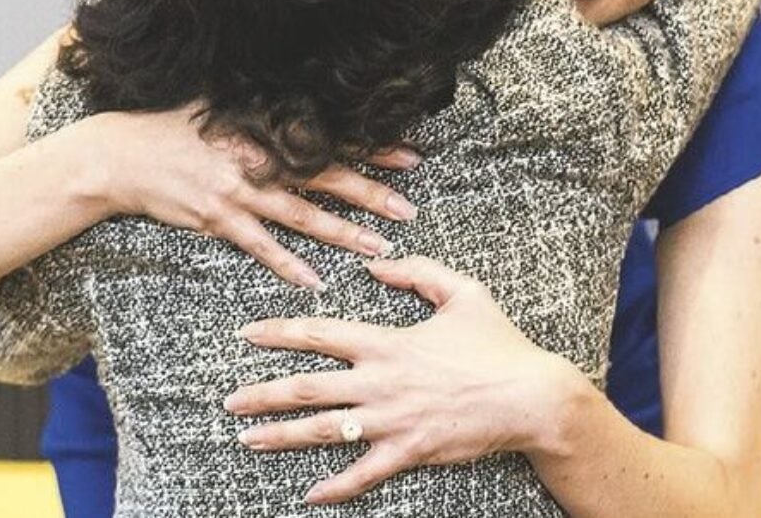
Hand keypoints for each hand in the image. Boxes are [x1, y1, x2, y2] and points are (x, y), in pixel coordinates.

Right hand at [75, 105, 419, 289]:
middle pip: (324, 177)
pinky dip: (287, 263)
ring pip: (300, 215)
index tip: (409, 156)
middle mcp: (255, 157)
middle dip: (369, 194)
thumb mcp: (220, 102)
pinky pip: (259, 245)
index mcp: (262, 126)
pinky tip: (314, 279)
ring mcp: (236, 191)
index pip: (328, 136)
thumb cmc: (170, 125)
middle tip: (407, 210)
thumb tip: (306, 97)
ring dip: (341, 233)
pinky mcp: (216, 218)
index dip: (370, 147)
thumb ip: (262, 106)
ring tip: (377, 247)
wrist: (118, 156)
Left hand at [222, 255, 582, 504]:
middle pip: (307, 388)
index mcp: (388, 342)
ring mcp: (392, 421)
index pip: (319, 334)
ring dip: (280, 436)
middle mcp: (380, 383)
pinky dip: (334, 487)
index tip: (246, 334)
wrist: (532, 397)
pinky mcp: (409, 452)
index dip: (278, 333)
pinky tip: (309, 495)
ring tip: (247, 440)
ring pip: (323, 432)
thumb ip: (417, 272)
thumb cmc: (499, 344)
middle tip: (229, 401)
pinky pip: (362, 474)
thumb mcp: (463, 292)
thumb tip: (376, 265)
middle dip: (262, 394)